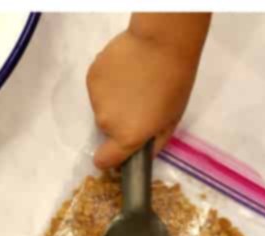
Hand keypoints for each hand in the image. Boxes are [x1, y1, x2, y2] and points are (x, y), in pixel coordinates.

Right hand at [87, 14, 210, 169]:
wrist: (160, 46)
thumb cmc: (173, 87)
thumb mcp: (171, 123)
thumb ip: (154, 144)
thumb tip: (142, 155)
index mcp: (127, 137)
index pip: (104, 160)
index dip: (109, 159)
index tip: (114, 154)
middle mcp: (106, 121)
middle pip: (107, 130)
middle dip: (119, 124)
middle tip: (139, 106)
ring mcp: (95, 98)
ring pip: (102, 108)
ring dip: (114, 102)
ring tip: (133, 86)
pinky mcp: (90, 76)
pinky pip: (98, 89)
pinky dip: (108, 85)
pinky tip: (124, 73)